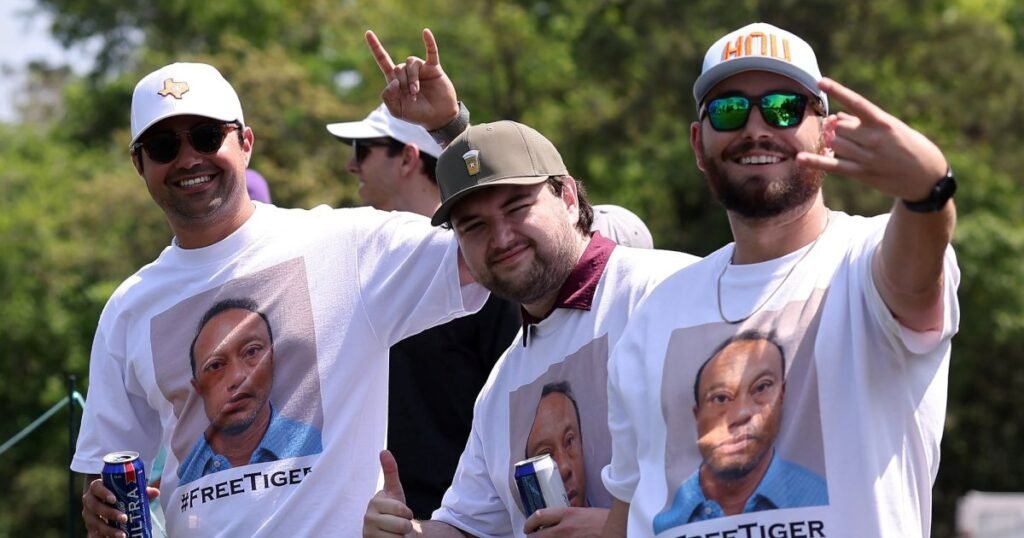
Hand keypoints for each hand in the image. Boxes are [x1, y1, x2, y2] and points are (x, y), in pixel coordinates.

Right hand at [81, 478, 158, 537]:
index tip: (114, 499)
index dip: (104, 493)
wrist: (101, 499)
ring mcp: (88, 515)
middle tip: (125, 518)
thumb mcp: (126, 489)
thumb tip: (156, 492)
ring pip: (95, 522)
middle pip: (96, 507)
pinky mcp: (90, 526)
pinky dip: (101, 537)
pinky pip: (93, 534)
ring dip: (108, 530)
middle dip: (110, 513)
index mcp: (96, 488)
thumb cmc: (116, 491)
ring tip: (123, 535)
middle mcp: (89, 501)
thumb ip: (140, 490)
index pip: (97, 488)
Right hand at [363, 450, 418, 536]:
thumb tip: (384, 451)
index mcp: (374, 503)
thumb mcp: (394, 491)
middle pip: (401, 525)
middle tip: (400, 524)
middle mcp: (367, 519)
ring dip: (402, 537)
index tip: (402, 512)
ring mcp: (368, 534)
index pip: (401, 511)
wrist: (391, 532)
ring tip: (396, 533)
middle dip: (406, 526)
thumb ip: (390, 471)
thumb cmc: (394, 510)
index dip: (407, 513)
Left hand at [365, 28, 458, 130]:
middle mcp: (407, 72)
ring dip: (412, 78)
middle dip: (402, 82)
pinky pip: (431, 52)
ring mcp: (421, 69)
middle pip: (398, 67)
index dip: (375, 47)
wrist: (438, 117)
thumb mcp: (397, 110)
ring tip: (416, 92)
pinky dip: (429, 42)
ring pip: (410, 63)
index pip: (383, 60)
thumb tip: (393, 81)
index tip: (368, 33)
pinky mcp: (433, 68)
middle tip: (411, 96)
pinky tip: (425, 32)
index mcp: (396, 80)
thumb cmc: (418, 114)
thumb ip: (388, 97)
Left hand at [523, 506, 608, 536]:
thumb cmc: (604, 520)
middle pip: (538, 536)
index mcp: (568, 514)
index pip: (539, 516)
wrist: (619, 528)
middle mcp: (565, 528)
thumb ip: (568, 517)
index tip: (527, 527)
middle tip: (532, 537)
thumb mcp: (584, 512)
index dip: (529, 523)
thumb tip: (556, 522)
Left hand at [798, 77, 946, 200]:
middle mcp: (874, 138)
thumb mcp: (892, 128)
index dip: (838, 90)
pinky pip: (834, 166)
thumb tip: (837, 116)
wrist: (927, 177)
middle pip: (840, 126)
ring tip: (835, 143)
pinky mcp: (863, 173)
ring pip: (836, 143)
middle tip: (838, 131)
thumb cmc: (910, 147)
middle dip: (835, 127)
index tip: (821, 81)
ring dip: (831, 141)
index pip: (856, 102)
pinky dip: (816, 161)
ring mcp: (868, 157)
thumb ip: (864, 122)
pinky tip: (800, 159)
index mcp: (883, 122)